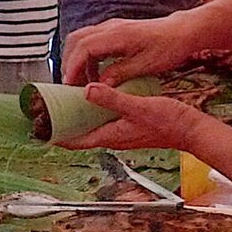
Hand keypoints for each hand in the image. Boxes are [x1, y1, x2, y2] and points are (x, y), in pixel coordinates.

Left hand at [58, 85, 201, 150]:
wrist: (191, 129)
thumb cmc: (168, 122)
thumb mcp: (138, 106)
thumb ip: (112, 99)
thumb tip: (86, 90)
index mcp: (111, 136)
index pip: (76, 141)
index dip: (57, 136)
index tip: (41, 128)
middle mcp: (113, 137)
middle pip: (81, 134)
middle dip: (65, 123)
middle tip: (50, 108)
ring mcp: (122, 132)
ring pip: (93, 126)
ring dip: (80, 116)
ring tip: (67, 99)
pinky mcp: (130, 126)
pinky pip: (105, 120)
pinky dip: (96, 110)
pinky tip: (97, 96)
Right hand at [62, 11, 197, 85]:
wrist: (182, 32)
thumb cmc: (168, 48)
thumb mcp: (146, 66)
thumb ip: (120, 74)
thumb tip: (99, 85)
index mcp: (117, 35)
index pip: (84, 47)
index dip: (73, 66)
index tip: (69, 84)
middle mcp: (110, 27)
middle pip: (76, 40)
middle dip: (69, 62)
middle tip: (71, 85)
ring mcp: (111, 27)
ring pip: (82, 39)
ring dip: (77, 60)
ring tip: (83, 83)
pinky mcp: (115, 31)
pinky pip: (92, 41)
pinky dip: (88, 57)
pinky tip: (96, 75)